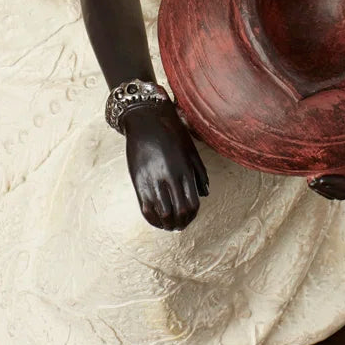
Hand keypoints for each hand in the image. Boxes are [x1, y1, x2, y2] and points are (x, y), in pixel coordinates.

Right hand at [122, 101, 208, 230]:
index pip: (192, 204)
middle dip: (181, 223)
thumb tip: (205, 194)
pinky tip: (156, 219)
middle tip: (179, 225)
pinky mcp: (138, 181)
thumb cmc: (171, 133)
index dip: (192, 216)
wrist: (146, 119)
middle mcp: (170, 177)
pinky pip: (146, 209)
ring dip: (168, 224)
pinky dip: (153, 219)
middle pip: (179, 212)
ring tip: (168, 225)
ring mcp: (153, 180)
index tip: (189, 217)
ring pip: (163, 214)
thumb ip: (200, 173)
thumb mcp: (191, 150)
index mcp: (185, 170)